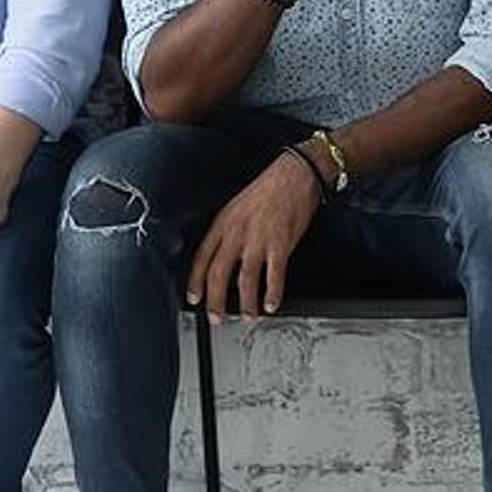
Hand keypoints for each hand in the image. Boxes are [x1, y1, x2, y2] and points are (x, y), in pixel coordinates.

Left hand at [187, 152, 319, 319]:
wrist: (296, 175)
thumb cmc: (269, 188)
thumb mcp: (236, 206)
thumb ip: (227, 231)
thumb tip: (220, 256)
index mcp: (224, 223)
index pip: (201, 259)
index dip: (195, 283)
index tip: (195, 298)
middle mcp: (237, 233)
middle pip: (218, 275)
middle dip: (215, 301)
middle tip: (217, 317)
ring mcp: (259, 239)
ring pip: (245, 281)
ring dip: (246, 303)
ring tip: (248, 315)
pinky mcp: (281, 244)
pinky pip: (274, 276)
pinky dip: (272, 294)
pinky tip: (271, 304)